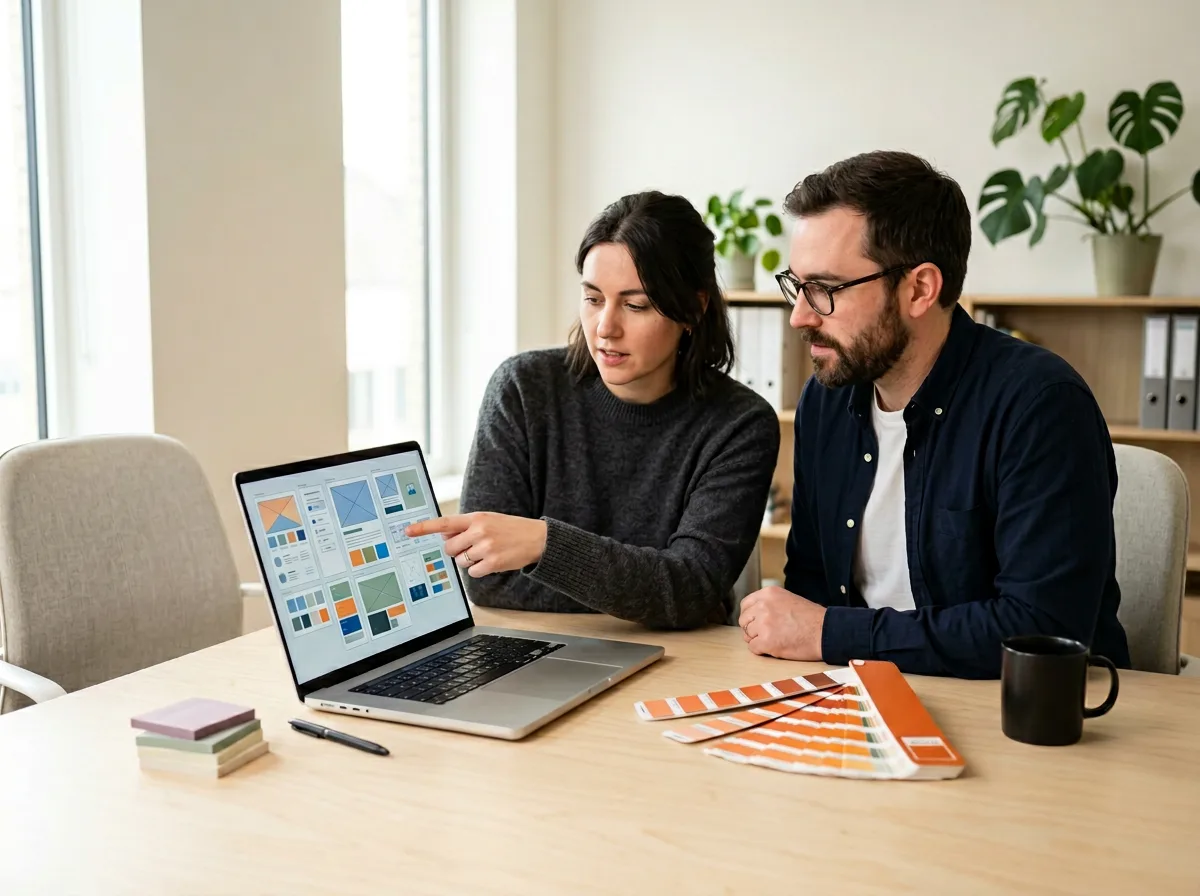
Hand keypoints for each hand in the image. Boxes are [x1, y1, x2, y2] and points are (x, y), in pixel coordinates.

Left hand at [403, 512, 547, 577]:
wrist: (538, 538)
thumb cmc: (511, 528)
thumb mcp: (489, 520)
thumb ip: (466, 527)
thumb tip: (445, 538)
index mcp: (476, 518)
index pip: (445, 523)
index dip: (424, 528)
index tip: (408, 531)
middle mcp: (479, 531)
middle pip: (449, 548)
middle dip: (457, 551)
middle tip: (472, 547)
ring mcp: (485, 548)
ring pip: (460, 561)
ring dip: (470, 561)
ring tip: (487, 552)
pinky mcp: (492, 563)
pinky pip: (473, 572)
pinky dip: (480, 570)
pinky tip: (493, 561)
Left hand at [738, 586, 826, 660]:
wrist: (826, 632)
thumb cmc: (812, 619)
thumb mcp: (788, 600)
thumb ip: (770, 604)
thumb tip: (755, 614)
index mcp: (768, 593)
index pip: (746, 604)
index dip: (750, 616)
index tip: (755, 622)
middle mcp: (763, 606)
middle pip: (744, 620)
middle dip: (752, 629)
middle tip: (765, 634)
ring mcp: (763, 623)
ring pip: (747, 635)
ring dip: (757, 640)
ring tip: (774, 640)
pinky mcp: (766, 641)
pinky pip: (753, 648)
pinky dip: (761, 650)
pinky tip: (774, 647)